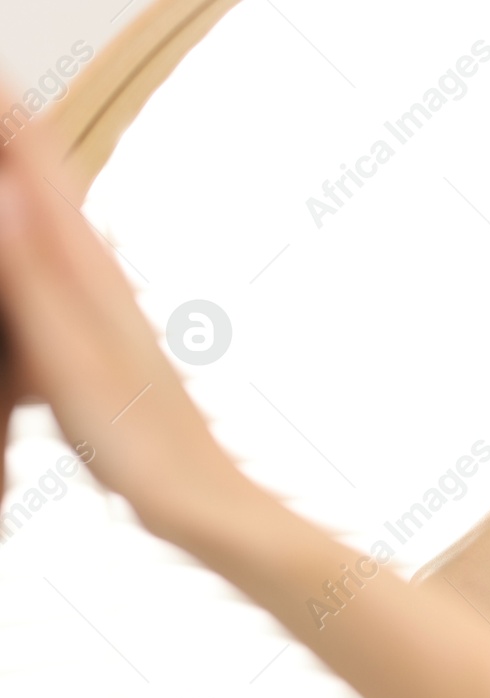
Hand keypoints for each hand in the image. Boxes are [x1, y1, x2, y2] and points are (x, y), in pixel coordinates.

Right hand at [0, 102, 239, 526]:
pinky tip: (41, 291)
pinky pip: (65, 297)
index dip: (18, 134)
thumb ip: (34, 276)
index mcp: (91, 280)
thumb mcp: (69, 358)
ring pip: (63, 246)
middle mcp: (108, 290)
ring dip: (32, 208)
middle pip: (53, 200)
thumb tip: (12, 193)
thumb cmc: (143, 444)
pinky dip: (41, 271)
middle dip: (22, 155)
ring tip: (13, 180)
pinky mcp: (111, 358)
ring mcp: (112, 323)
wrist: (203, 504)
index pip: (46, 180)